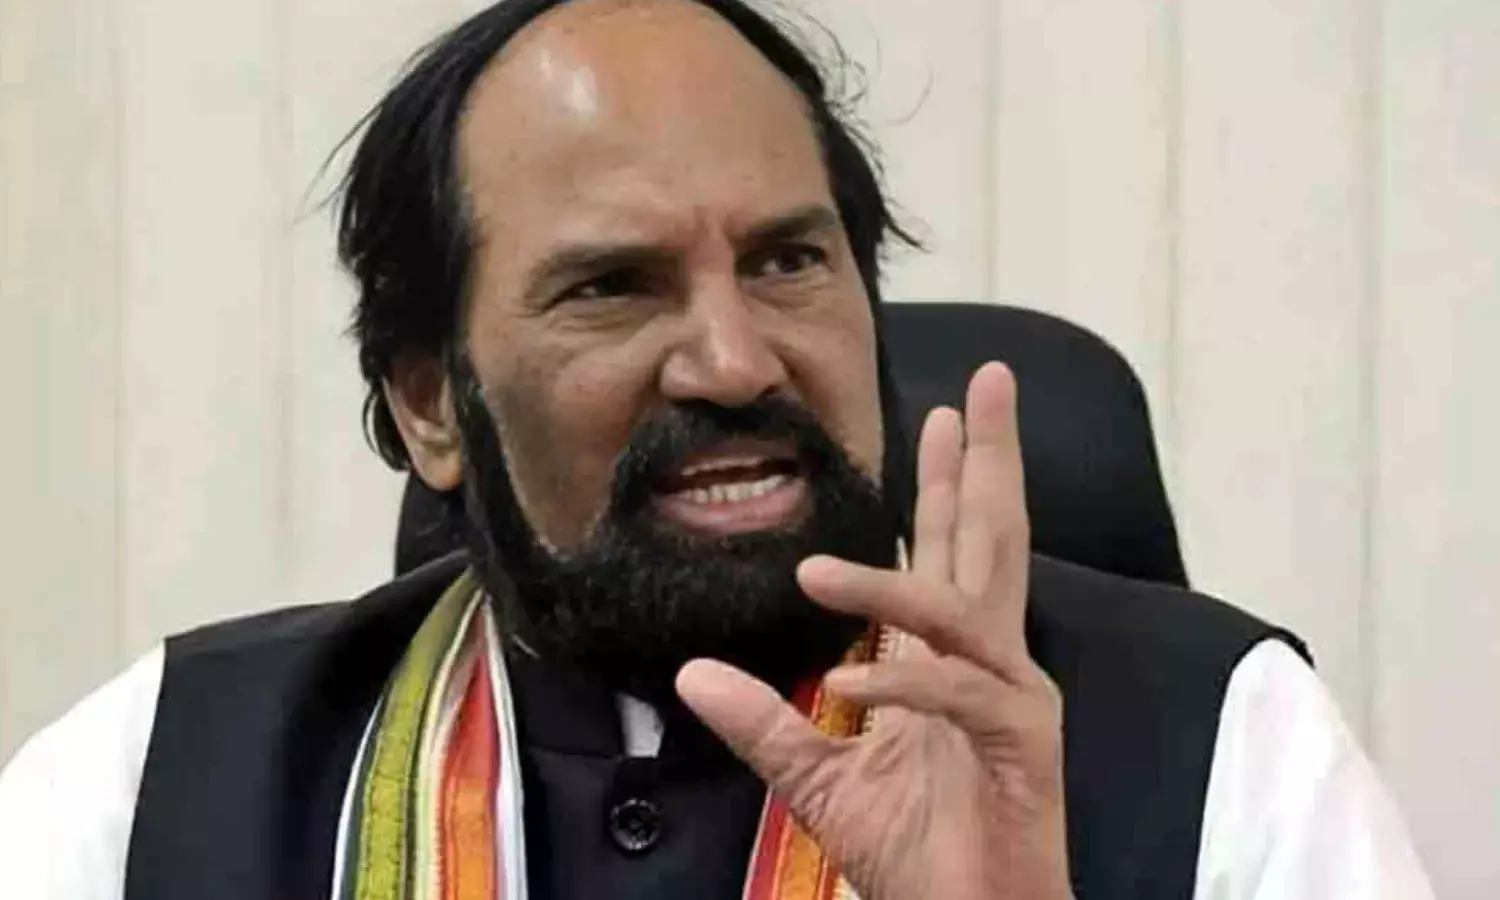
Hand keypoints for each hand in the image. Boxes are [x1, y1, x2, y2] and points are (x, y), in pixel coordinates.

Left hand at [677, 363, 1070, 899]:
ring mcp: (1014, 700)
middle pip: (992, 540)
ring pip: (962, 610)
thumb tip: (694, 673)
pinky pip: (958, 696)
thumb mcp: (820, 779)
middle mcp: (990, 662)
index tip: (938, 418)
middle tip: (987, 383)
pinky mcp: (1024, 747)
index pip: (947, 552)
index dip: (944, 484)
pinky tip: (846, 684)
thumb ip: (766, 724)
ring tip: (813, 567)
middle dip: (988, 459)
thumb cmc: (918, 854)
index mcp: (950, 660)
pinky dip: (903, 686)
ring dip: (890, 581)